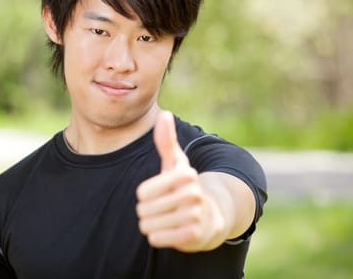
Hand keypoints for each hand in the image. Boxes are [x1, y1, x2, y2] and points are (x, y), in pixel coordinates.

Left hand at [135, 111, 225, 251]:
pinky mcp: (193, 235)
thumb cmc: (184, 187)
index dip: (144, 195)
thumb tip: (165, 113)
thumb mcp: (175, 163)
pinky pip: (157, 238)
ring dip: (151, 224)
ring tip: (165, 219)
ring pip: (148, 225)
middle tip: (162, 208)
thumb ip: (166, 140)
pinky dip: (157, 236)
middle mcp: (192, 194)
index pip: (143, 192)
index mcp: (185, 175)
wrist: (209, 218)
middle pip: (144, 209)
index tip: (157, 193)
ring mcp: (194, 215)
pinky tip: (169, 230)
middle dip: (147, 211)